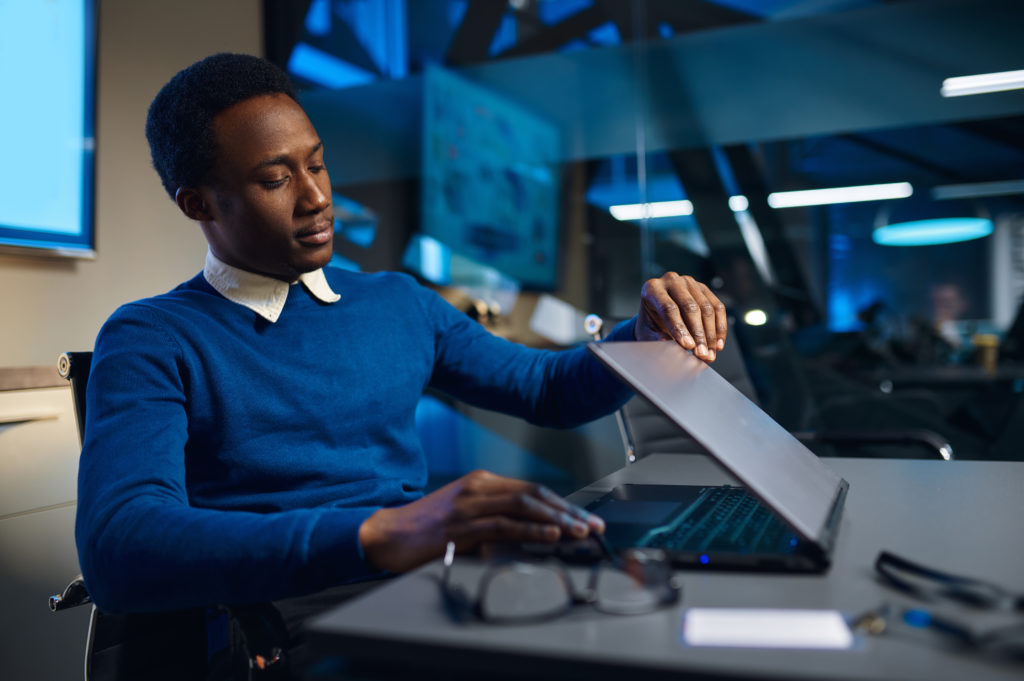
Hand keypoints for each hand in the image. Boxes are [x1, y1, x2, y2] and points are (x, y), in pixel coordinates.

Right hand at [358, 470, 603, 572]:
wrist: (385, 535)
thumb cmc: (425, 529)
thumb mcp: (466, 516)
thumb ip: (496, 518)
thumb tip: (533, 533)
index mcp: (481, 482)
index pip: (532, 489)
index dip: (562, 503)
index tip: (585, 518)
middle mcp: (479, 487)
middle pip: (535, 493)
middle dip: (569, 510)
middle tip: (593, 525)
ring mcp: (470, 504)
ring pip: (524, 505)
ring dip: (557, 519)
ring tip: (580, 531)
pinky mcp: (462, 525)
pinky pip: (504, 525)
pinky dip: (531, 529)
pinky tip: (550, 535)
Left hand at [636, 272, 726, 361]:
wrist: (655, 315)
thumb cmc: (650, 324)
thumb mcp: (647, 333)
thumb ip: (657, 339)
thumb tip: (673, 347)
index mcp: (652, 289)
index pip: (669, 308)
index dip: (679, 328)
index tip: (688, 346)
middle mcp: (671, 281)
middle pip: (690, 307)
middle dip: (698, 334)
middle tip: (701, 353)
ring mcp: (689, 283)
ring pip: (707, 309)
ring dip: (711, 334)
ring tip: (709, 354)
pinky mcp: (704, 288)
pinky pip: (718, 308)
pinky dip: (720, 328)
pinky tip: (718, 344)